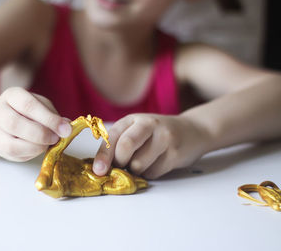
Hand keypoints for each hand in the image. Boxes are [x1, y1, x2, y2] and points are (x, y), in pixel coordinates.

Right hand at [0, 87, 71, 161]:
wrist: (3, 121)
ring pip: (11, 144)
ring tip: (48, 144)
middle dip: (41, 134)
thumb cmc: (27, 112)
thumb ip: (53, 115)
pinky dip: (30, 153)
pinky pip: (14, 154)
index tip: (66, 129)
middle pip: (15, 124)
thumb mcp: (41, 105)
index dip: (49, 119)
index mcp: (12, 95)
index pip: (28, 105)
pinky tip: (39, 148)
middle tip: (56, 138)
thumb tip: (67, 126)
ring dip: (35, 147)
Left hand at [92, 114, 209, 178]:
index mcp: (133, 119)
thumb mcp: (136, 130)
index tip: (98, 171)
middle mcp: (149, 124)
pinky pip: (153, 173)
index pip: (113, 136)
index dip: (103, 155)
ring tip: (142, 162)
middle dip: (120, 162)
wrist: (193, 130)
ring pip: (139, 165)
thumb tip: (103, 167)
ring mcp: (164, 138)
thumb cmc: (157, 133)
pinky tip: (156, 163)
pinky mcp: (175, 154)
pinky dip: (149, 174)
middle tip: (124, 165)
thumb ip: (120, 143)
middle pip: (126, 146)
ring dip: (136, 171)